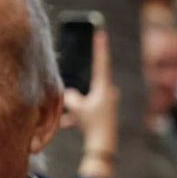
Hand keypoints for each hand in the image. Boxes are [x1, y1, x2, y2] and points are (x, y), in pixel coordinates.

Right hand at [63, 29, 118, 177]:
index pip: (101, 61)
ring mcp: (108, 104)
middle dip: (80, 90)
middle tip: (77, 94)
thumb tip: (67, 93)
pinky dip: (78, 115)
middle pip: (91, 83)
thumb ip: (70, 96)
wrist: (103, 147)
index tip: (100, 31)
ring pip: (88, 99)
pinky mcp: (105, 114)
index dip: (99, 46)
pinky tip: (69, 123)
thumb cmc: (92, 124)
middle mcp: (109, 93)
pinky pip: (88, 110)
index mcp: (104, 87)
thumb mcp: (77, 108)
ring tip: (70, 118)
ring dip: (77, 107)